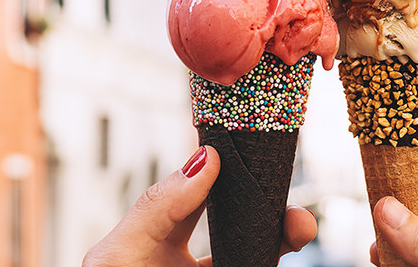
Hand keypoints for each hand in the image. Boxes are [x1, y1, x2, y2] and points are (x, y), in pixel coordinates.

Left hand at [84, 146, 317, 266]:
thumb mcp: (118, 255)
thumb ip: (157, 208)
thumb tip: (203, 160)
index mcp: (160, 245)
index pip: (203, 200)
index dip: (233, 177)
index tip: (259, 162)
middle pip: (246, 234)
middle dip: (278, 220)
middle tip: (297, 218)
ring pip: (260, 257)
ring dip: (285, 241)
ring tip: (299, 231)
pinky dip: (272, 257)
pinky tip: (279, 251)